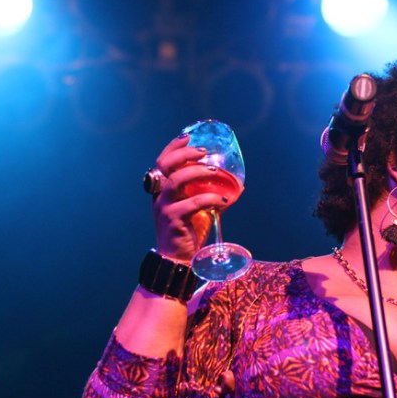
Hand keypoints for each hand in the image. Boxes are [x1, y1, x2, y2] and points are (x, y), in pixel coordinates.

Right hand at [151, 134, 240, 260]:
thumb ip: (211, 196)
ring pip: (176, 181)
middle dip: (184, 154)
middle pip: (165, 166)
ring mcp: (164, 208)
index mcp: (163, 191)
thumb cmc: (188, 233)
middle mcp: (160, 196)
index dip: (173, 147)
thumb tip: (236, 186)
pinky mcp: (173, 220)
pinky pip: (192, 204)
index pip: (162, 162)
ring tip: (215, 172)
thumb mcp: (198, 210)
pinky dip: (210, 199)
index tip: (186, 136)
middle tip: (203, 152)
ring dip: (197, 172)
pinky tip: (223, 201)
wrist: (178, 261)